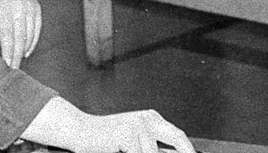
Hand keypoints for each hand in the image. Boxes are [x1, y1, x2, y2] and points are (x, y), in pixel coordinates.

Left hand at [0, 0, 41, 68]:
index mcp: (4, 9)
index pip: (7, 35)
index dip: (7, 52)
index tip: (6, 65)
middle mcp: (20, 8)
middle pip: (20, 38)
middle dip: (16, 56)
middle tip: (12, 70)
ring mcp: (31, 8)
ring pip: (30, 35)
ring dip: (23, 50)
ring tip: (16, 63)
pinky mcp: (37, 10)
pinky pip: (37, 30)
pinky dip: (32, 43)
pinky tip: (25, 52)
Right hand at [22, 98, 194, 152]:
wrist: (80, 130)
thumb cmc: (105, 137)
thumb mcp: (134, 138)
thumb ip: (153, 145)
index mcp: (151, 118)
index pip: (177, 134)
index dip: (187, 148)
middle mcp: (148, 119)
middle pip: (175, 137)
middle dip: (183, 150)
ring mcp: (138, 126)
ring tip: (127, 150)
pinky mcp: (127, 135)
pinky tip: (120, 150)